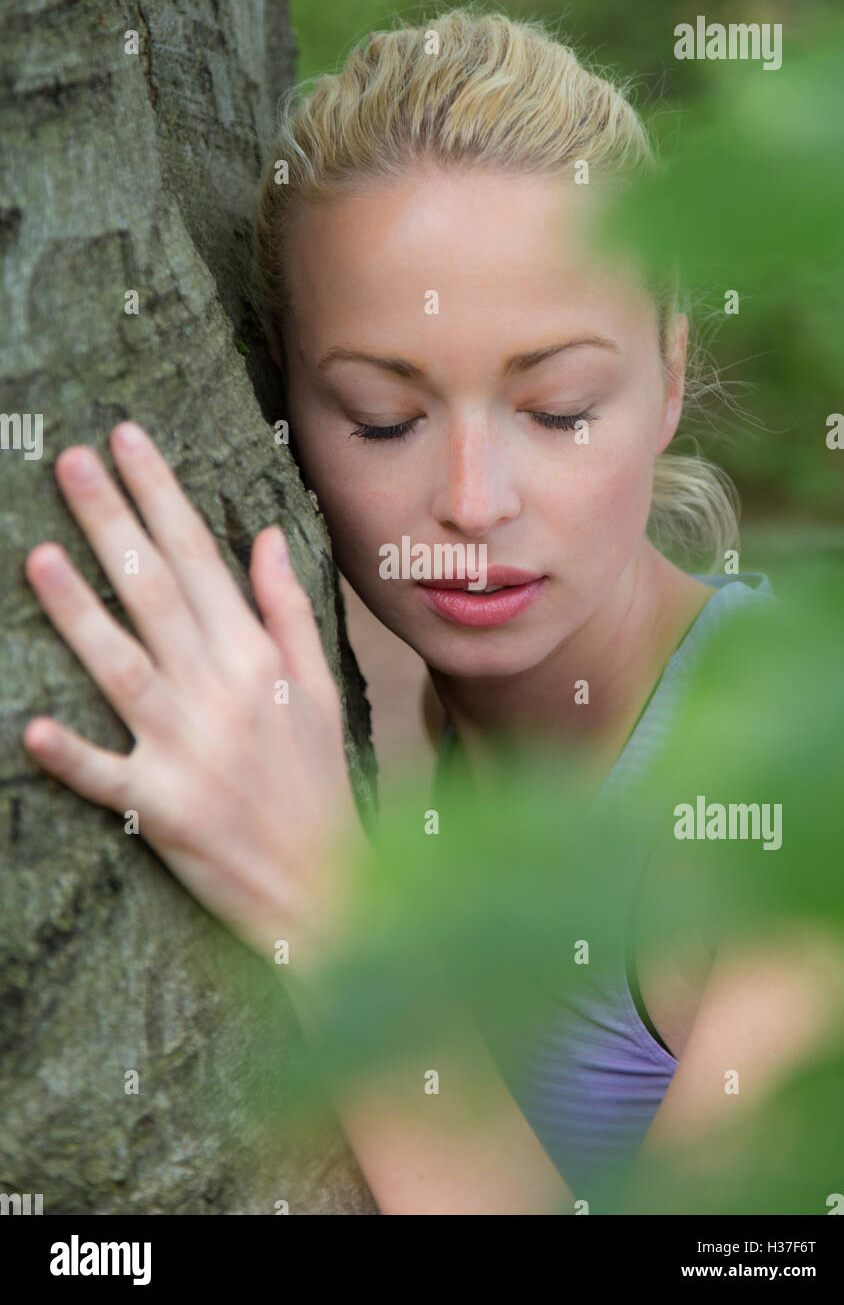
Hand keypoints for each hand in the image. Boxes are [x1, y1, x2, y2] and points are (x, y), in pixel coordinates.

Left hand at [22, 421, 364, 964]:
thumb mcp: (321, 689)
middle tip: (68, 462)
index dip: (160, 495)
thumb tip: (267, 536)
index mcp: (256, 659)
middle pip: (155, 593)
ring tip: (37, 557)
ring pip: (122, 667)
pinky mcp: (162, 808)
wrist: (328, 887)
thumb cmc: (318, 783)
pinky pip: (106, 777)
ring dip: (78, 613)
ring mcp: (188, 750)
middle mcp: (220, 693)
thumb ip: (289, 610)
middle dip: (110, 521)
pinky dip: (70, 756)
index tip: (126, 441)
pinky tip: (29, 730)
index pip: (200, 557)